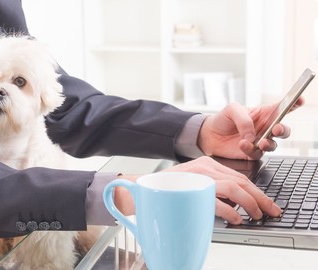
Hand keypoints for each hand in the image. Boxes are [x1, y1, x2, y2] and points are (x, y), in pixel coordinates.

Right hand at [114, 157, 281, 224]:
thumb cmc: (165, 190)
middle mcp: (205, 167)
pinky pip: (218, 199)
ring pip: (235, 187)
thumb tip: (234, 204)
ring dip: (250, 203)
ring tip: (256, 215)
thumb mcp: (192, 184)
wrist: (139, 189)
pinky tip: (236, 218)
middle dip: (260, 198)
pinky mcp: (191, 187)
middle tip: (270, 211)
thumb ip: (211, 189)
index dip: (257, 191)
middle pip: (242, 180)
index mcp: (207, 164)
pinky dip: (231, 210)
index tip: (266, 203)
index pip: (239, 176)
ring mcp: (198, 176)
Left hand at [198, 99, 302, 159]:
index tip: (299, 100)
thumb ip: (244, 119)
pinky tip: (242, 144)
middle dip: (283, 130)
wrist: (208, 135)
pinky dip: (250, 150)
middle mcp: (264, 128)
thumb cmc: (222, 119)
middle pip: (283, 130)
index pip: (282, 108)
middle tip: (276, 129)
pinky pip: (257, 154)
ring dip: (268, 144)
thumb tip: (252, 135)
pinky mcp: (251, 153)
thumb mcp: (231, 110)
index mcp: (264, 114)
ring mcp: (259, 142)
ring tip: (259, 142)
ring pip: (273, 145)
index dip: (294, 103)